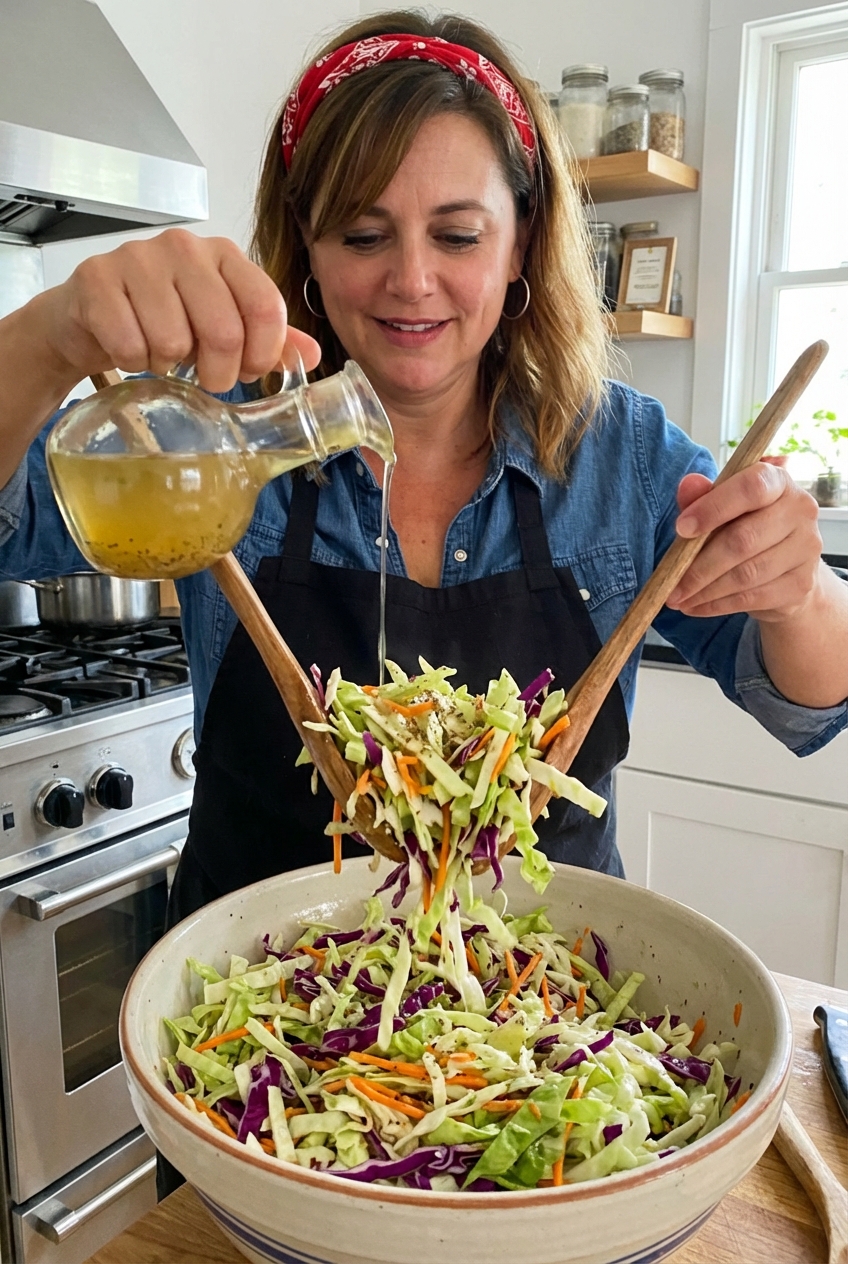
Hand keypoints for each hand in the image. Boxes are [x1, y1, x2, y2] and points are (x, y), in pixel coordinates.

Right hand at [41, 229, 320, 392]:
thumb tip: (313, 355)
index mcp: (224, 256)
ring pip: (174, 341)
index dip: (261, 353)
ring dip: (168, 364)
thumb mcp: (221, 326)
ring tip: (160, 352)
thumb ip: (267, 339)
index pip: (265, 307)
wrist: (91, 314)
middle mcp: (185, 248)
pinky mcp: (97, 278)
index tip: (248, 370)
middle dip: (218, 372)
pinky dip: (133, 361)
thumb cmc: (162, 317)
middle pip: (224, 331)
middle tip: (204, 376)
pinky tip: (131, 347)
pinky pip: (130, 345)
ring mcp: (138, 258)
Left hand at [665, 464, 822, 622]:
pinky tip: (695, 607)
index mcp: (779, 481)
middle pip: (744, 539)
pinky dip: (717, 605)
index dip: (713, 507)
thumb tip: (687, 484)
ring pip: (746, 574)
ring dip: (705, 590)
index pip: (751, 487)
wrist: (785, 569)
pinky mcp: (801, 584)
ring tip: (677, 598)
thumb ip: (702, 497)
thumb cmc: (747, 528)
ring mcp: (807, 549)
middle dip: (699, 565)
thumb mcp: (721, 509)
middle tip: (670, 582)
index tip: (681, 528)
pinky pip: (752, 598)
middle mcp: (800, 511)